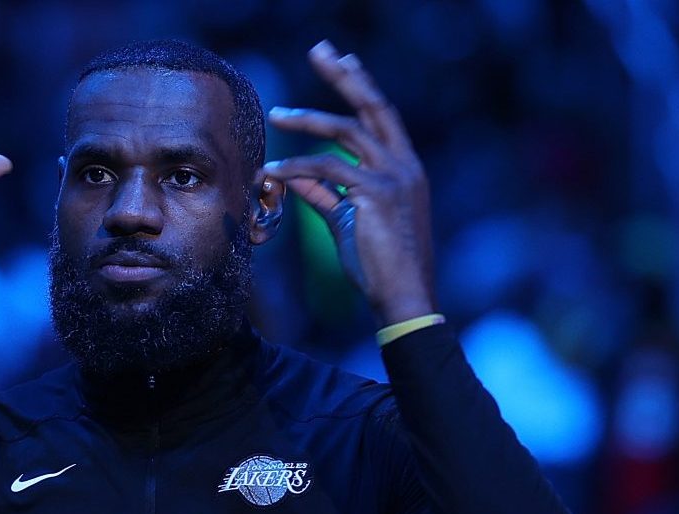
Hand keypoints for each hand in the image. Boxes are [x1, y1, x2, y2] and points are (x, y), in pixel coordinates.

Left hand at [264, 40, 434, 326]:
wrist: (403, 299)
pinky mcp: (376, 195)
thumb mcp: (349, 222)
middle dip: (344, 75)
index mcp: (406, 170)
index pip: (382, 117)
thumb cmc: (379, 267)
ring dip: (307, 119)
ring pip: (345, 132)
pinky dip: (296, 167)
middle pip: (372, 106)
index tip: (343, 61)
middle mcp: (405, 166)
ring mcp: (394, 178)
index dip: (361, 87)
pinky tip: (272, 171)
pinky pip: (326, 170)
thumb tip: (294, 176)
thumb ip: (324, 194)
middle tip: (321, 49)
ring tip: (276, 114)